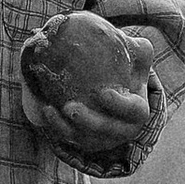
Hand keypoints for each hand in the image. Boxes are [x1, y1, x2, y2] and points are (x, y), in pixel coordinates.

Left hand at [21, 10, 153, 157]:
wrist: (113, 90)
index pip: (134, 111)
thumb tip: (130, 41)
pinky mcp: (87, 142)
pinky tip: (46, 109)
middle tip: (69, 107)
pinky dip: (57, 127)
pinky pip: (71, 139)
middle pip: (108, 130)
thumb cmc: (125, 70)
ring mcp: (105, 139)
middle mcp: (124, 130)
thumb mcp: (136, 58)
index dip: (120, 105)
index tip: (102, 92)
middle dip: (88, 121)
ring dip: (66, 127)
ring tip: (50, 109)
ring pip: (86, 139)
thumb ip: (139, 49)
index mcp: (139, 111)